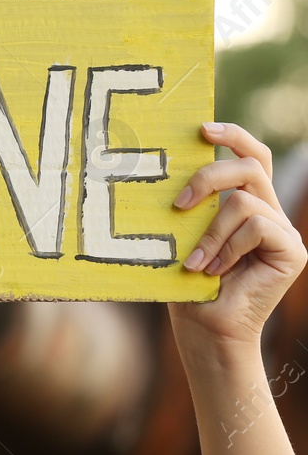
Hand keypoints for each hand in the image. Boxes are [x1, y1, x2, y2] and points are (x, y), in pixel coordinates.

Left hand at [169, 122, 305, 349]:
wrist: (205, 326)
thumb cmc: (184, 279)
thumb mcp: (182, 231)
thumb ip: (189, 201)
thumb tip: (162, 163)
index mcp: (246, 201)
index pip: (252, 155)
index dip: (233, 135)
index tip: (202, 128)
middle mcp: (270, 211)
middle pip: (249, 166)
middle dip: (208, 177)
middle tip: (179, 205)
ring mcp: (284, 230)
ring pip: (244, 200)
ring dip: (211, 230)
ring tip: (196, 260)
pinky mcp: (292, 251)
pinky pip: (257, 226)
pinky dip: (228, 246)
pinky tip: (214, 270)